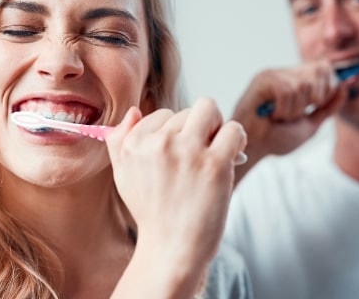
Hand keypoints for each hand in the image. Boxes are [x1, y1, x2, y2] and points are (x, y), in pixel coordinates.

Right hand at [106, 98, 246, 267]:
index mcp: (135, 144)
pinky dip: (237, 139)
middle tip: (199, 157)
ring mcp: (188, 152)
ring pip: (209, 110)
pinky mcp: (215, 164)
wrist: (171, 249)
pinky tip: (230, 157)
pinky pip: (233, 129)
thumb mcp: (123, 175)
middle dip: (197, 129)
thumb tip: (134, 111)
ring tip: (214, 153)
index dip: (176, 133)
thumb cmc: (152, 212)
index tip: (179, 155)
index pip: (163, 114)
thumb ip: (121, 140)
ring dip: (216, 128)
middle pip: (188, 111)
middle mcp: (159, 143)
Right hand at [232, 61, 348, 178]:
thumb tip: (344, 87)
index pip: (324, 68)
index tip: (318, 104)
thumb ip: (328, 107)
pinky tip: (272, 116)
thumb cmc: (276, 137)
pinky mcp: (263, 80)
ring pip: (304, 86)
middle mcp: (285, 74)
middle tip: (297, 114)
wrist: (254, 149)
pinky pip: (287, 91)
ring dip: (295, 111)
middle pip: (319, 71)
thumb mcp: (310, 124)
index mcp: (296, 80)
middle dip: (315, 98)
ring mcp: (274, 75)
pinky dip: (284, 110)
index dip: (330, 85)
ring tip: (280, 118)